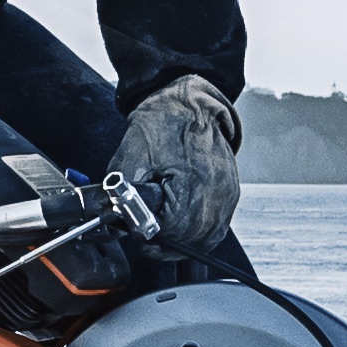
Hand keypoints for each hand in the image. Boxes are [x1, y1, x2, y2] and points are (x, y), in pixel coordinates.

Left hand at [115, 76, 240, 250]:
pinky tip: (183, 224)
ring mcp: (227, 195)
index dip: (151, 236)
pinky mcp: (231, 194)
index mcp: (193, 182)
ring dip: (183, 242)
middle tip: (147, 236)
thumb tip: (115, 218)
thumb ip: (120, 192)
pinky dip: (198, 232)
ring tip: (164, 233)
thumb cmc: (163, 123)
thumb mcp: (130, 155)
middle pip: (192, 241)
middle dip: (166, 244)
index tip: (138, 232)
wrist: (190, 103)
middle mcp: (215, 192)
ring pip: (206, 239)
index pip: (172, 231)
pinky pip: (217, 227)